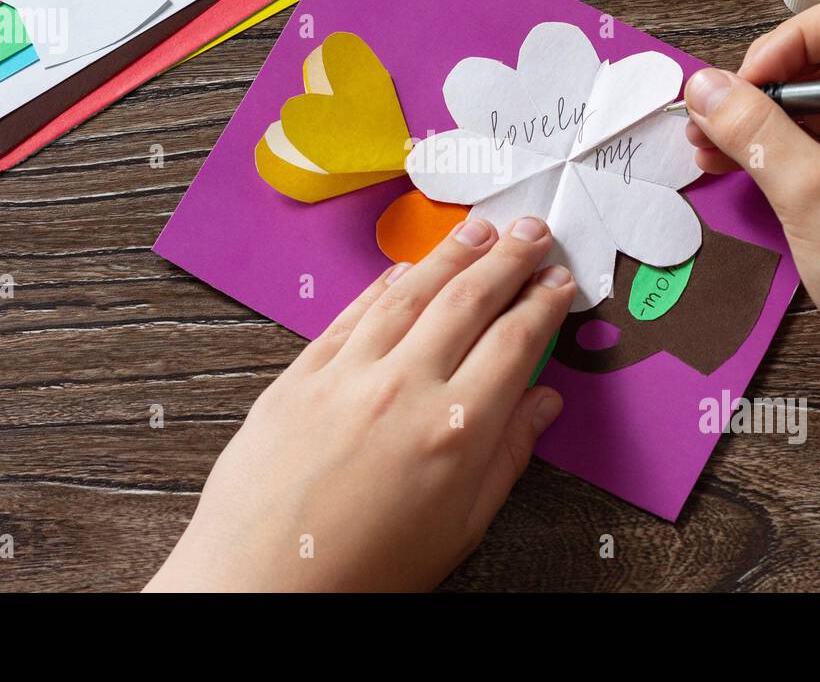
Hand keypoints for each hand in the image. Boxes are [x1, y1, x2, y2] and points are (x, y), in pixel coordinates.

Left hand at [146, 216, 572, 591]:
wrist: (261, 588)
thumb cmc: (363, 573)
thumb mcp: (460, 528)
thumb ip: (507, 456)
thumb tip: (542, 404)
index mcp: (454, 430)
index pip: (514, 341)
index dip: (542, 304)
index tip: (558, 282)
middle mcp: (402, 388)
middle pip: (467, 301)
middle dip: (506, 258)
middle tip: (531, 230)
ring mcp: (346, 375)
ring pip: (409, 294)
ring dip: (450, 255)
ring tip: (478, 230)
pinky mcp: (299, 376)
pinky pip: (349, 315)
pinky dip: (381, 285)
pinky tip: (401, 270)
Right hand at [684, 0, 819, 590]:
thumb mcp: (807, 191)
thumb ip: (751, 129)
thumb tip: (702, 85)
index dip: (790, 40)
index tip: (747, 83)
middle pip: (819, 64)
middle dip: (756, 86)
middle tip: (708, 121)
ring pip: (805, 110)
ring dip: (753, 123)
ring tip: (703, 150)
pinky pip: (807, 150)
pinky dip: (766, 155)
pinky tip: (728, 171)